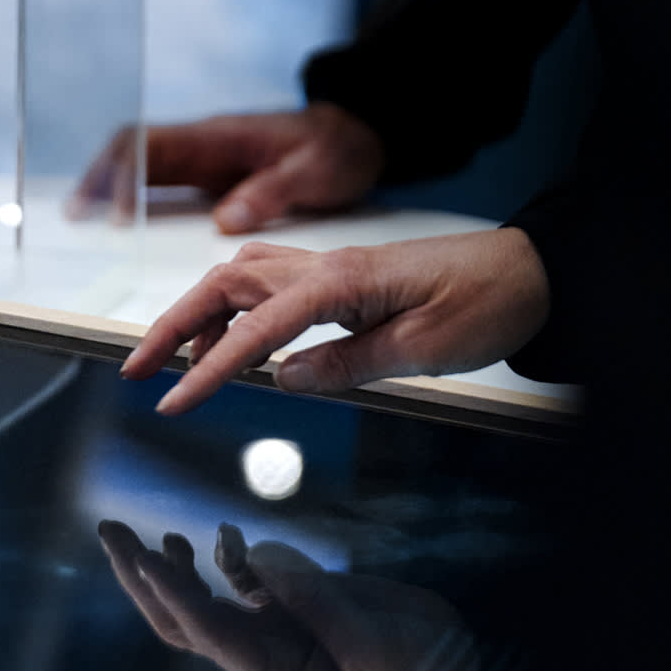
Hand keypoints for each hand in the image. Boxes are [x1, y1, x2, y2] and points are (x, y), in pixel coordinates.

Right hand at [65, 104, 385, 232]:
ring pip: (137, 160)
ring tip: (79, 215)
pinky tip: (114, 216)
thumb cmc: (337, 150)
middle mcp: (202, 142)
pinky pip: (156, 175)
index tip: (120, 220)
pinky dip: (128, 192)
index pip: (155, 147)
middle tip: (76, 215)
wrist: (354, 132)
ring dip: (106, 184)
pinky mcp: (205, 171)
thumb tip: (224, 219)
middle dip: (100, 177)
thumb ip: (272, 193)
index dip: (128, 180)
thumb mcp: (316, 172)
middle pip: (132, 148)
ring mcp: (201, 155)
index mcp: (221, 137)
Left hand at [98, 520, 480, 670]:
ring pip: (200, 601)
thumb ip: (316, 599)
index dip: (176, 594)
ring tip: (134, 531)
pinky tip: (221, 534)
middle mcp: (261, 656)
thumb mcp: (374, 643)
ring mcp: (273, 631)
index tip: (148, 558)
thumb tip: (256, 556)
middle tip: (109, 530)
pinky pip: (242, 582)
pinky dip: (224, 557)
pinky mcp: (292, 610)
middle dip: (141, 577)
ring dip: (166, 566)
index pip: (208, 634)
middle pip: (180, 620)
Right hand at [123, 229, 549, 414]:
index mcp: (342, 282)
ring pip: (239, 278)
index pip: (256, 327)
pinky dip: (236, 312)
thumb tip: (282, 379)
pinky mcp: (341, 279)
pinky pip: (269, 285)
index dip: (209, 369)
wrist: (534, 270)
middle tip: (136, 371)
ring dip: (198, 317)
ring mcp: (330, 267)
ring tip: (181, 368)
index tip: (173, 405)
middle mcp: (325, 266)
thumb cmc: (489, 302)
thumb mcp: (427, 348)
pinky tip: (239, 348)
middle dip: (172, 326)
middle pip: (223, 284)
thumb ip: (350, 363)